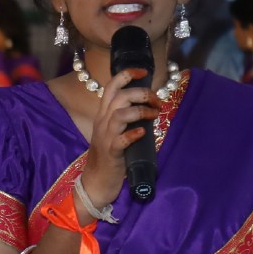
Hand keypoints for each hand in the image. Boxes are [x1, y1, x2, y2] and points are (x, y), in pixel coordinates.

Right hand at [80, 66, 164, 205]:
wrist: (96, 181)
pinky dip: (133, 134)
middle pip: (120, 96)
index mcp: (103, 114)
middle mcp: (103, 121)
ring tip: (154, 114)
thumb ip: (125, 118)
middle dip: (142, 93)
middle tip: (157, 102)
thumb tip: (148, 107)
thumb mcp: (114, 131)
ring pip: (119, 113)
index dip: (127, 74)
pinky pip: (121, 139)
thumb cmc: (109, 155)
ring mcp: (106, 136)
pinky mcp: (112, 152)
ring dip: (140, 111)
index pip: (111, 86)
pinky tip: (142, 133)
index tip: (144, 72)